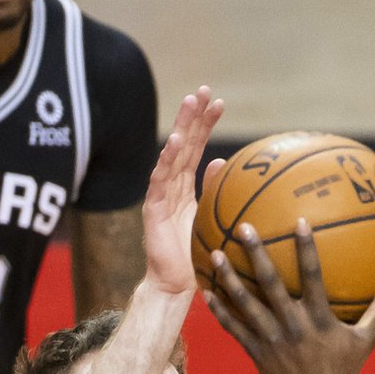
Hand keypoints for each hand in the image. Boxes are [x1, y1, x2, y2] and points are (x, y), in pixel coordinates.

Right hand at [143, 87, 223, 296]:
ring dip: (181, 128)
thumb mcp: (209, 216)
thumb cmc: (194, 253)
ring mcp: (160, 195)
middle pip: (182, 143)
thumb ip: (212, 189)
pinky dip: (165, 161)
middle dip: (191, 116)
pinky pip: (159, 181)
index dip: (205, 124)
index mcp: (185, 185)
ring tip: (189, 105)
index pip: (196, 147)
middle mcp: (171, 185)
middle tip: (202, 90)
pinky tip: (174, 144)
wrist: (175, 283)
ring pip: (171, 155)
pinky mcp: (153, 209)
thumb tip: (221, 162)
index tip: (218, 102)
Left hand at [204, 220, 374, 373]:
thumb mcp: (366, 339)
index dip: (306, 249)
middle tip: (244, 227)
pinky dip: (220, 310)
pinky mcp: (257, 353)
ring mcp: (272, 340)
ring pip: (246, 304)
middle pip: (271, 284)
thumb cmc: (345, 370)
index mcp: (320, 319)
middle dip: (257, 254)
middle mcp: (294, 326)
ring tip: (215, 253)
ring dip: (229, 278)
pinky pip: (235, 328)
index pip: (313, 277)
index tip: (298, 221)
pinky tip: (206, 290)